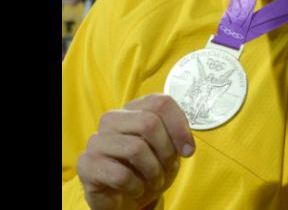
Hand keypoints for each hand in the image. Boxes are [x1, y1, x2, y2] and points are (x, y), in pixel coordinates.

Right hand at [76, 94, 194, 209]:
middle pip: (149, 123)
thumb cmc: (146, 168)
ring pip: (135, 148)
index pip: (160, 103)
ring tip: (155, 181)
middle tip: (168, 168)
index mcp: (133, 109)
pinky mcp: (87, 165)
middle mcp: (112, 119)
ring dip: (153, 171)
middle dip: (167, 151)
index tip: (188, 150)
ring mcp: (96, 141)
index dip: (180, 127)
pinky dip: (137, 186)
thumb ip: (176, 136)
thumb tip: (186, 144)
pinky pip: (121, 175)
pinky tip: (137, 189)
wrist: (122, 196)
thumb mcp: (166, 149)